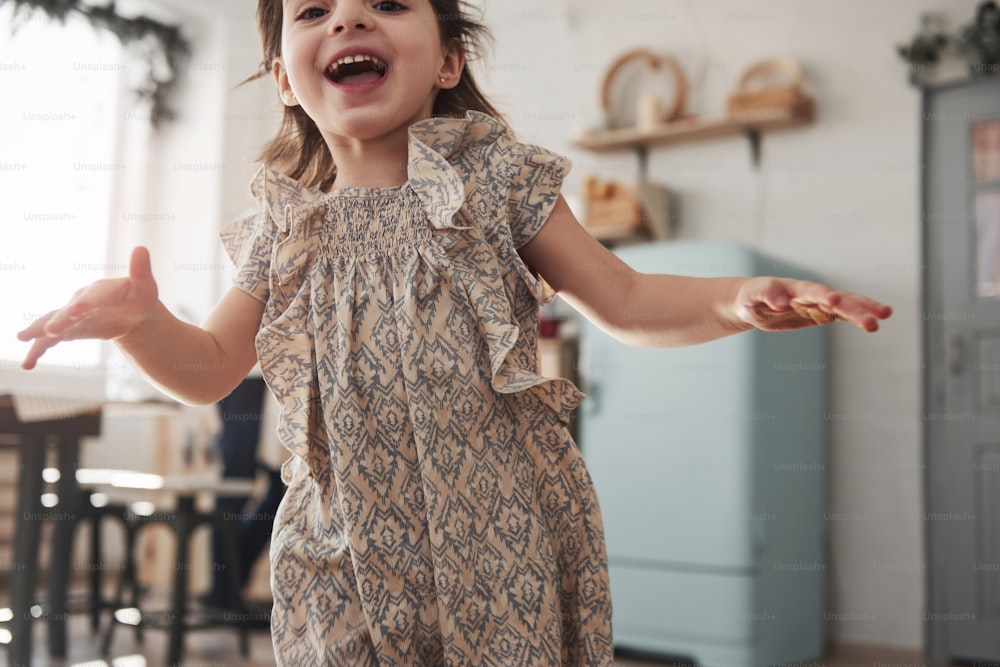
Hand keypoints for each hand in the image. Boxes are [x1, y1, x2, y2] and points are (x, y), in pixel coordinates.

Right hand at [18, 247, 159, 368]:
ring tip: (23, 337)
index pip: (92, 298)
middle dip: (61, 319)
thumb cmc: (139, 297)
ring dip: (40, 331)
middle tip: (51, 329)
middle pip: (68, 311)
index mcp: (100, 291)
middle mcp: (81, 301)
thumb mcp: (145, 287)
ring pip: (53, 323)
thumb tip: (141, 248)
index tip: (78, 310)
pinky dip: (38, 350)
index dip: (85, 304)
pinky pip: (50, 340)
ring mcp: (71, 315)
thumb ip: (141, 272)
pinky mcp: (68, 329)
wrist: (130, 313)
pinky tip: (28, 364)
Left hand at [734, 277, 891, 332]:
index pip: (813, 292)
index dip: (823, 296)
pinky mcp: (819, 314)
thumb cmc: (750, 297)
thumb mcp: (752, 296)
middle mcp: (811, 294)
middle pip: (837, 300)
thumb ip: (766, 294)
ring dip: (864, 311)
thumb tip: (782, 302)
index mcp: (795, 288)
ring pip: (845, 306)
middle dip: (855, 309)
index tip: (835, 300)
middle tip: (876, 319)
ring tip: (885, 317)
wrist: (751, 303)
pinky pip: (842, 314)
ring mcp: (818, 303)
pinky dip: (857, 316)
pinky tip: (875, 321)